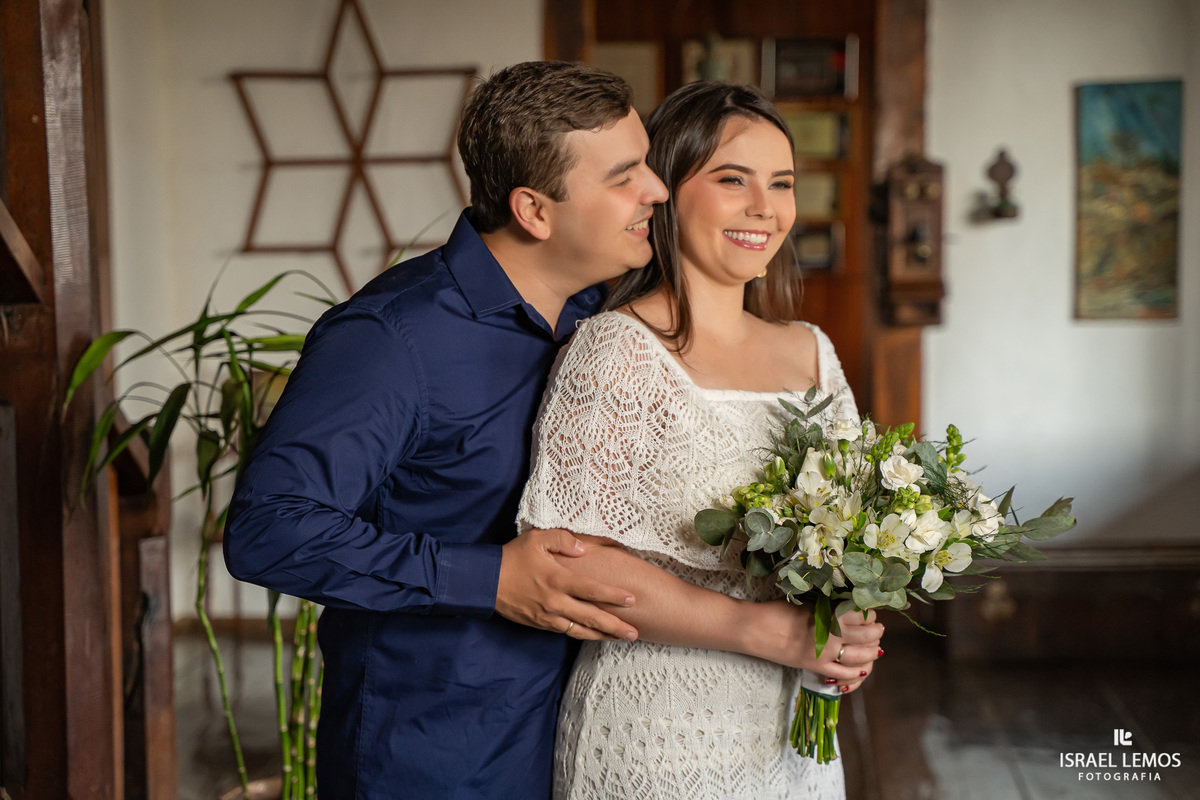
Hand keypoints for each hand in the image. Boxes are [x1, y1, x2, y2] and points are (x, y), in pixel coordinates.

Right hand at [496, 528, 637, 640]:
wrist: (484, 582)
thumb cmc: (512, 557)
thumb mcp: (537, 538)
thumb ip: (563, 540)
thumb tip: (584, 548)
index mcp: (557, 579)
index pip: (591, 590)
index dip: (613, 595)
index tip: (632, 599)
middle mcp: (555, 602)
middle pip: (591, 617)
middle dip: (615, 626)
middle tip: (634, 633)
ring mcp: (548, 616)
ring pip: (581, 630)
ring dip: (602, 635)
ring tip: (621, 638)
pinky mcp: (540, 624)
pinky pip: (567, 632)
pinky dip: (583, 635)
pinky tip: (595, 635)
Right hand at [749, 602, 883, 693]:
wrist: (756, 628)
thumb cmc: (778, 610)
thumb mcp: (808, 602)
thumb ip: (828, 607)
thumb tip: (848, 609)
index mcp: (830, 613)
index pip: (862, 614)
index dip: (870, 614)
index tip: (870, 613)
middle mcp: (832, 634)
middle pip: (867, 635)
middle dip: (876, 632)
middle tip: (878, 629)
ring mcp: (825, 653)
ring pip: (860, 656)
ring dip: (872, 652)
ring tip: (877, 648)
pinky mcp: (816, 667)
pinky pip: (842, 674)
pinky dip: (855, 674)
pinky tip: (863, 670)